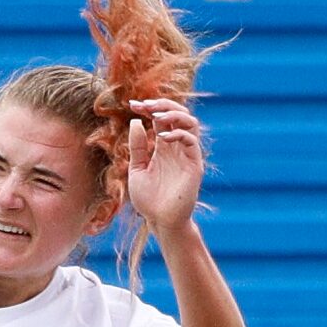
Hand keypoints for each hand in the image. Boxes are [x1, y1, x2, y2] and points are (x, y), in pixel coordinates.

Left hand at [124, 97, 206, 233]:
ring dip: (174, 113)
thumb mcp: (137, 169)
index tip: (132, 105)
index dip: (149, 107)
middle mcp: (177, 147)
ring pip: (190, 122)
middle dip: (162, 104)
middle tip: (145, 105)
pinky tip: (162, 137)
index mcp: (163, 147)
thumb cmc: (149, 199)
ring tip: (157, 115)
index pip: (160, 118)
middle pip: (177, 114)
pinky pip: (191, 141)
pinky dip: (178, 134)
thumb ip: (137, 147)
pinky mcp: (194, 165)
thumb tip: (136, 121)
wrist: (160, 221)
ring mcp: (187, 155)